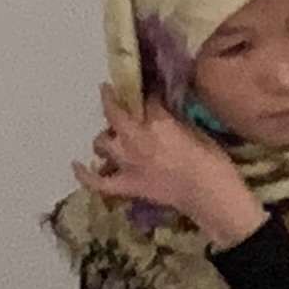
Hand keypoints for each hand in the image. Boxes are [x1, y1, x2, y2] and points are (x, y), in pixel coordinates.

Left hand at [75, 93, 266, 248]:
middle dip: (111, 100)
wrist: (210, 196)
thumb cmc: (212, 162)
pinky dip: (84, 174)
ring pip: (102, 144)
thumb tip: (164, 115)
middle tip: (112, 95)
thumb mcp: (196, 131)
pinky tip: (76, 165)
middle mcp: (135, 139)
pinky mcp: (126, 185)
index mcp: (156, 122)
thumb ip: (174, 121)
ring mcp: (127, 163)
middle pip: (114, 113)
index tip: (148, 93)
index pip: (146, 99)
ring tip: (110, 137)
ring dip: (104, 138)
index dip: (146, 94)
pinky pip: (98, 182)